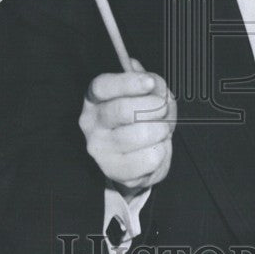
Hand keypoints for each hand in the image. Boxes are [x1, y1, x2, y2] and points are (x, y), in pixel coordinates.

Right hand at [78, 59, 175, 196]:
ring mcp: (101, 149)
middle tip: (162, 109)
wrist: (138, 159)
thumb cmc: (140, 120)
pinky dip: (162, 152)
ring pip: (142, 133)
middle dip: (155, 107)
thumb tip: (152, 81)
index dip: (128, 82)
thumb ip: (152, 83)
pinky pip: (151, 158)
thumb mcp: (147, 94)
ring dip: (162, 130)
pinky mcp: (115, 171)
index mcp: (96, 98)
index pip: (103, 86)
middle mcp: (92, 123)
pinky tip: (154, 149)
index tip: (149, 82)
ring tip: (159, 131)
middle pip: (124, 110)